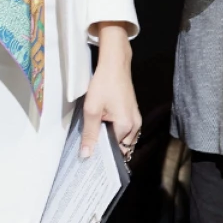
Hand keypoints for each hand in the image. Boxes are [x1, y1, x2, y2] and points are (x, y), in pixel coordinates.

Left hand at [81, 24, 140, 158]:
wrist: (115, 64)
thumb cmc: (104, 84)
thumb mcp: (92, 110)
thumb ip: (89, 134)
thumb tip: (86, 155)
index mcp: (126, 125)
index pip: (115, 150)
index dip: (103, 155)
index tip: (91, 158)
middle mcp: (135, 125)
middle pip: (123, 147)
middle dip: (109, 150)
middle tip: (92, 150)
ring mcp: (136, 118)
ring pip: (125, 139)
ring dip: (113, 141)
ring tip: (97, 140)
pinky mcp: (134, 112)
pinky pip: (127, 130)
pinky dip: (117, 133)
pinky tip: (104, 129)